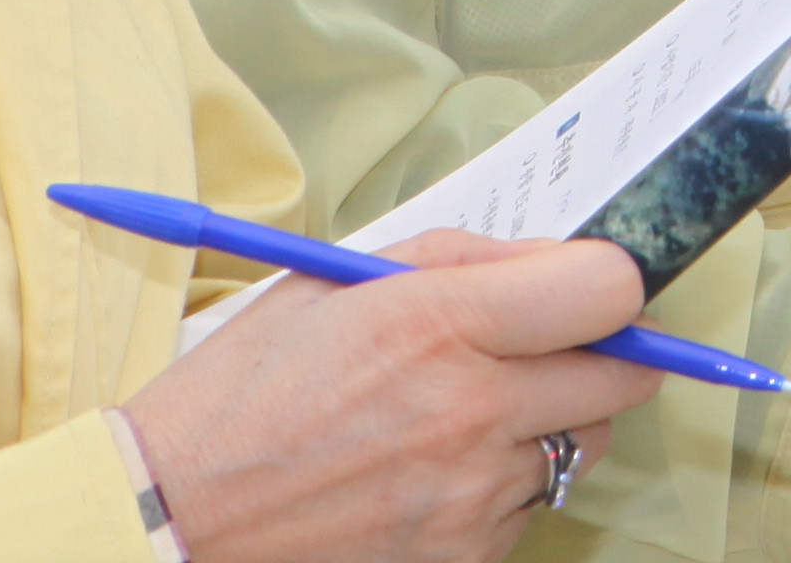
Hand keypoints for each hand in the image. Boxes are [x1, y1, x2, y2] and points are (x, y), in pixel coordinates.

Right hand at [121, 231, 655, 562]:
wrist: (166, 519)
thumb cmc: (240, 396)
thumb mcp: (335, 284)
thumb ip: (459, 258)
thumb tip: (552, 259)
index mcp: (442, 326)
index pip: (610, 292)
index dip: (607, 288)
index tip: (581, 294)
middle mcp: (473, 413)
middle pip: (624, 379)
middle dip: (596, 358)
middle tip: (540, 354)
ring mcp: (472, 495)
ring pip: (579, 447)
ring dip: (545, 427)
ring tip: (459, 421)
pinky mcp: (461, 556)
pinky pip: (525, 509)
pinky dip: (497, 490)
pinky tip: (425, 477)